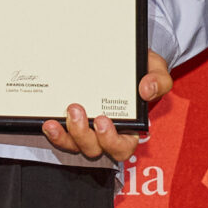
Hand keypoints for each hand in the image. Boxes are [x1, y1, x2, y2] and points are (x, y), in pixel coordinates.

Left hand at [41, 50, 170, 163]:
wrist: (122, 58)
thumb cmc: (141, 70)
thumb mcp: (156, 70)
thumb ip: (159, 80)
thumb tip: (147, 90)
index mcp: (130, 129)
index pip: (122, 147)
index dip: (110, 140)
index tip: (102, 120)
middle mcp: (106, 135)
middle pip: (94, 149)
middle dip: (83, 135)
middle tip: (77, 111)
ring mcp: (87, 130)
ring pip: (75, 146)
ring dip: (65, 136)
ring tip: (57, 120)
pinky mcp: (71, 124)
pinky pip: (62, 136)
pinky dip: (55, 133)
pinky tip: (48, 121)